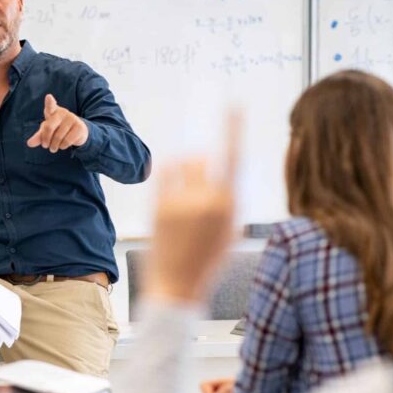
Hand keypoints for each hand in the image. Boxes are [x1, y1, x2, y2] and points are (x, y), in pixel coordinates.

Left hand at [25, 94, 88, 152]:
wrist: (77, 132)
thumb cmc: (58, 129)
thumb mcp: (47, 131)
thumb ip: (39, 136)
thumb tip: (29, 143)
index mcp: (53, 111)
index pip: (50, 106)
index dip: (50, 102)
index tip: (49, 97)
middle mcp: (63, 112)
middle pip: (49, 127)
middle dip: (45, 140)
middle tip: (45, 146)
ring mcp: (72, 119)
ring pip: (58, 137)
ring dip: (54, 146)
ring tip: (54, 147)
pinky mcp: (79, 127)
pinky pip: (66, 141)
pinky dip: (62, 146)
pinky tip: (63, 145)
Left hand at [145, 113, 239, 302]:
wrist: (177, 286)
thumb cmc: (208, 261)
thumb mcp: (230, 233)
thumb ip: (231, 201)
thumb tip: (226, 173)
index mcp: (229, 206)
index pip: (234, 158)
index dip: (233, 129)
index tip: (233, 105)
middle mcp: (205, 201)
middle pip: (204, 159)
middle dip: (204, 162)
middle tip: (201, 174)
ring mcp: (179, 203)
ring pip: (183, 164)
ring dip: (186, 166)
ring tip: (187, 185)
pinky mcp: (158, 207)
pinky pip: (163, 174)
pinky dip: (169, 171)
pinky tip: (172, 181)